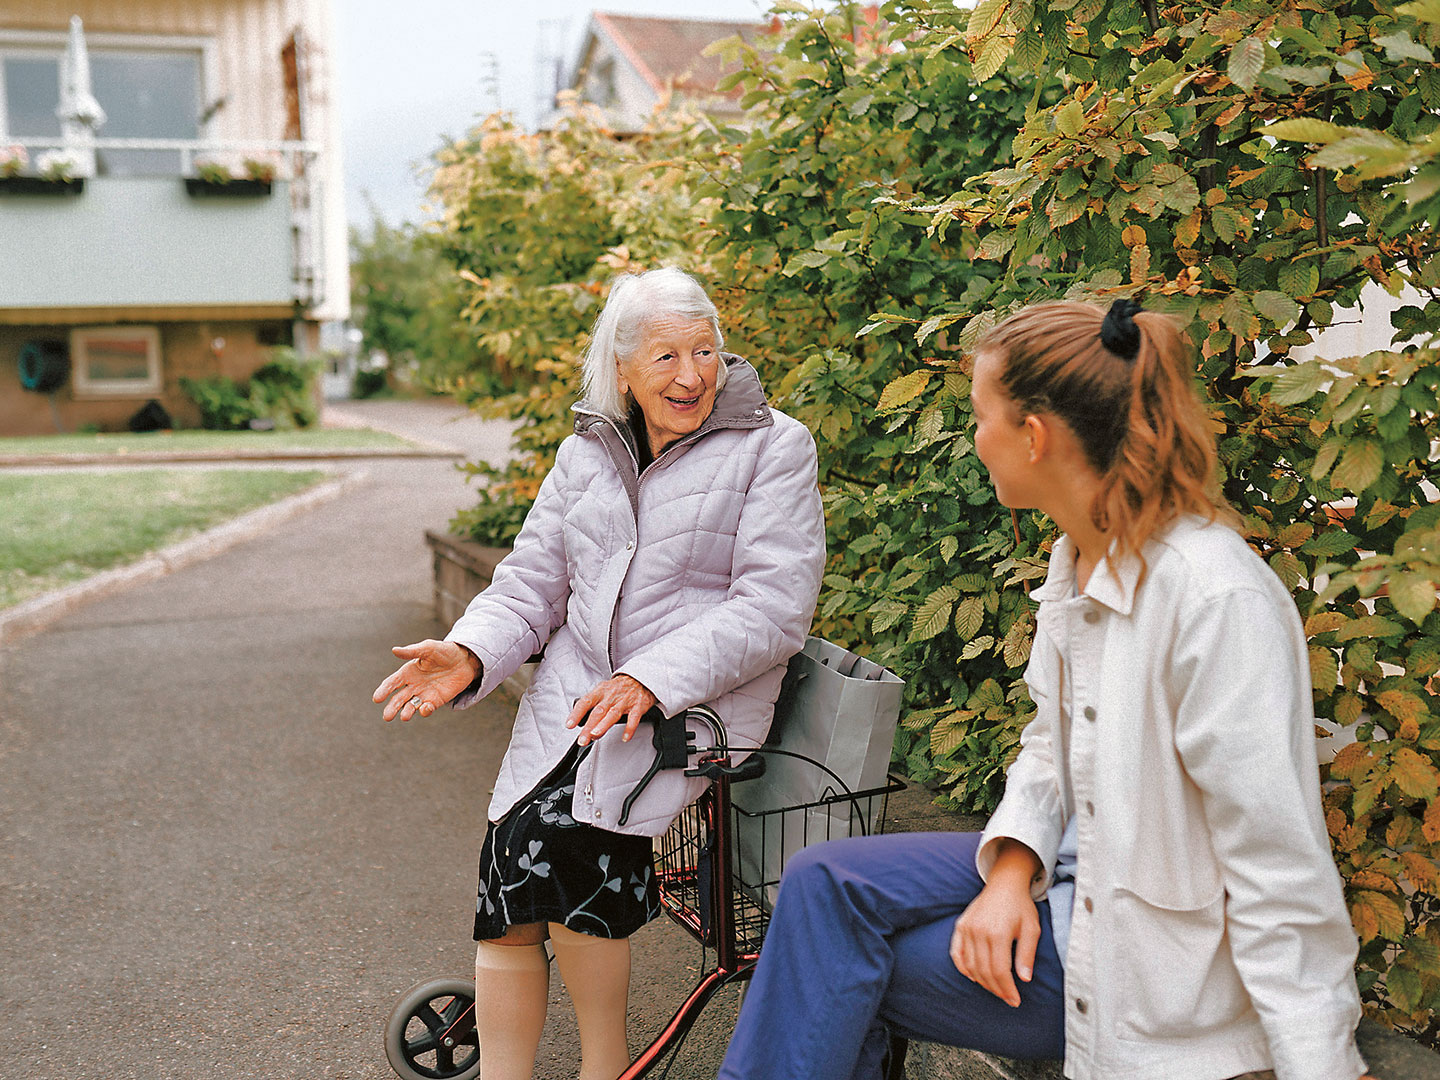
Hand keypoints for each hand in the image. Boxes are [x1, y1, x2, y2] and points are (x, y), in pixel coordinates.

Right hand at [373, 640, 480, 721]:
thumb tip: (394, 650)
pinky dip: (424, 711)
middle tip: (387, 717)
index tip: (377, 699)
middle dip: (392, 708)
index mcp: (407, 672)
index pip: (391, 683)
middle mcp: (412, 685)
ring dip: (406, 712)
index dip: (383, 691)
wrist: (465, 660)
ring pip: (410, 706)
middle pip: (398, 699)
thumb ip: (412, 651)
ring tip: (404, 716)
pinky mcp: (436, 701)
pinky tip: (425, 708)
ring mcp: (423, 694)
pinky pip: (427, 709)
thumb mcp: (428, 648)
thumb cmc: (444, 651)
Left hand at [565, 675, 657, 745]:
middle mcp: (611, 696)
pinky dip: (629, 728)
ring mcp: (625, 701)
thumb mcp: (603, 690)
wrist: (641, 678)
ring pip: (613, 714)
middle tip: (582, 739)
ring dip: (603, 725)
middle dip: (589, 726)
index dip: (577, 713)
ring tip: (595, 735)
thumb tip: (580, 721)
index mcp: (600, 691)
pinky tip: (625, 737)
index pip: (585, 702)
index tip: (570, 724)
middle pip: (598, 711)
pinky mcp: (638, 706)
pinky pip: (634, 718)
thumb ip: (593, 704)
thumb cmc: (619, 687)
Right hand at [950, 841, 1041, 1007]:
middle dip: (997, 989)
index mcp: (998, 933)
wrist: (1005, 883)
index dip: (1007, 989)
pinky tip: (974, 977)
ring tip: (996, 989)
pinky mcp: (960, 926)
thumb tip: (1025, 979)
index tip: (1015, 1000)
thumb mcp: (1032, 929)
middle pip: (984, 971)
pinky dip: (963, 968)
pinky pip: (956, 953)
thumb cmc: (1021, 907)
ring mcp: (967, 928)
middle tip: (1008, 998)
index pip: (999, 971)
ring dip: (983, 982)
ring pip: (971, 966)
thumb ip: (1027, 954)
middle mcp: (979, 931)